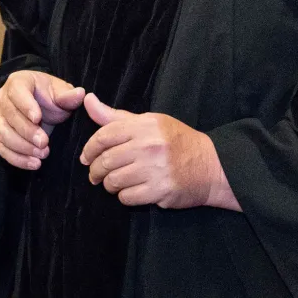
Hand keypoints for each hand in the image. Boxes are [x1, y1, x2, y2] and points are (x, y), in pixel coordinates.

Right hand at [0, 70, 84, 169]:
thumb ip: (68, 95)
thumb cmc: (50, 96)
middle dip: (27, 131)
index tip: (38, 118)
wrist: (41, 106)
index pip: (17, 91)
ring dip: (22, 147)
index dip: (25, 105)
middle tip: (44, 142)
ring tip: (42, 154)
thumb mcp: (61, 92)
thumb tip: (80, 94)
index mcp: (18, 82)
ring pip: (3, 133)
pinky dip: (17, 159)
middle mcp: (3, 99)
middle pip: (10, 115)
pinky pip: (2, 148)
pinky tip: (34, 163)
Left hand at [79, 93, 239, 210]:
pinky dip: (123, 196)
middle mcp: (149, 146)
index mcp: (144, 126)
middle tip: (95, 175)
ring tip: (112, 183)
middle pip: (106, 161)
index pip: (104, 136)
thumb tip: (88, 100)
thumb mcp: (149, 122)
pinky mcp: (160, 191)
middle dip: (95, 170)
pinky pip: (127, 197)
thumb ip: (116, 116)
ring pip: (114, 181)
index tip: (86, 158)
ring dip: (109, 185)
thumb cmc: (176, 142)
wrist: (211, 166)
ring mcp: (155, 169)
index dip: (89, 149)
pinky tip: (129, 191)